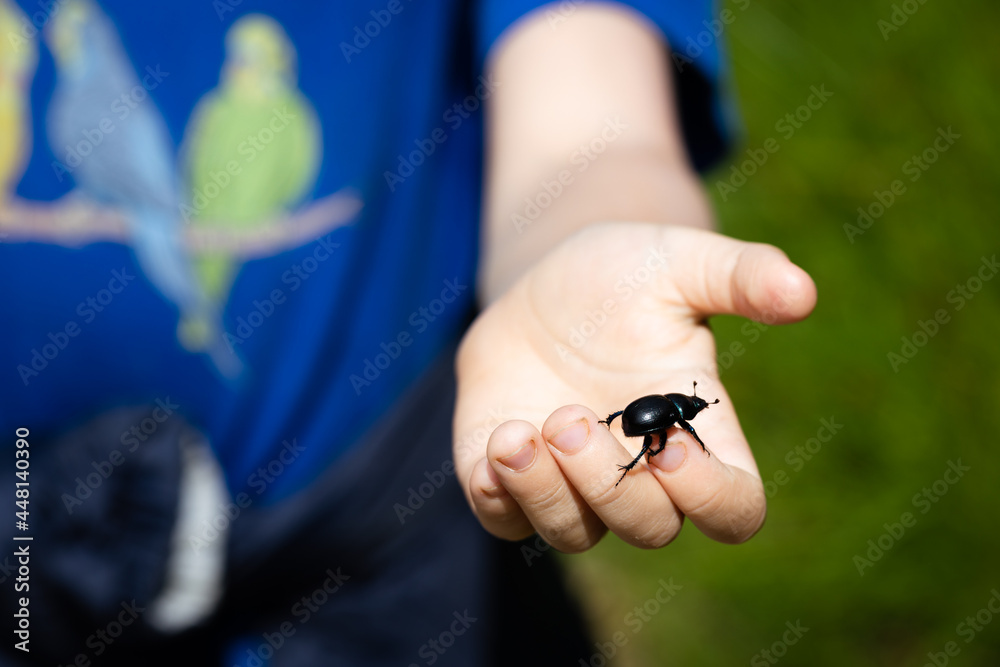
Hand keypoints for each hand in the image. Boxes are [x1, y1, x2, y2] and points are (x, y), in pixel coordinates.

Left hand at [453, 221, 815, 550]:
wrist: (543, 283)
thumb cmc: (623, 274)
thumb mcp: (679, 260)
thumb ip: (740, 275)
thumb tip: (802, 293)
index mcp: (694, 432)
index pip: (733, 508)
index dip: (709, 498)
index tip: (669, 449)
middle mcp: (639, 471)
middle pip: (647, 528)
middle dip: (609, 484)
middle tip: (572, 417)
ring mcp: (572, 481)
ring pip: (574, 534)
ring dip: (546, 493)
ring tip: (520, 431)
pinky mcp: (511, 476)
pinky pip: (505, 520)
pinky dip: (497, 496)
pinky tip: (498, 441)